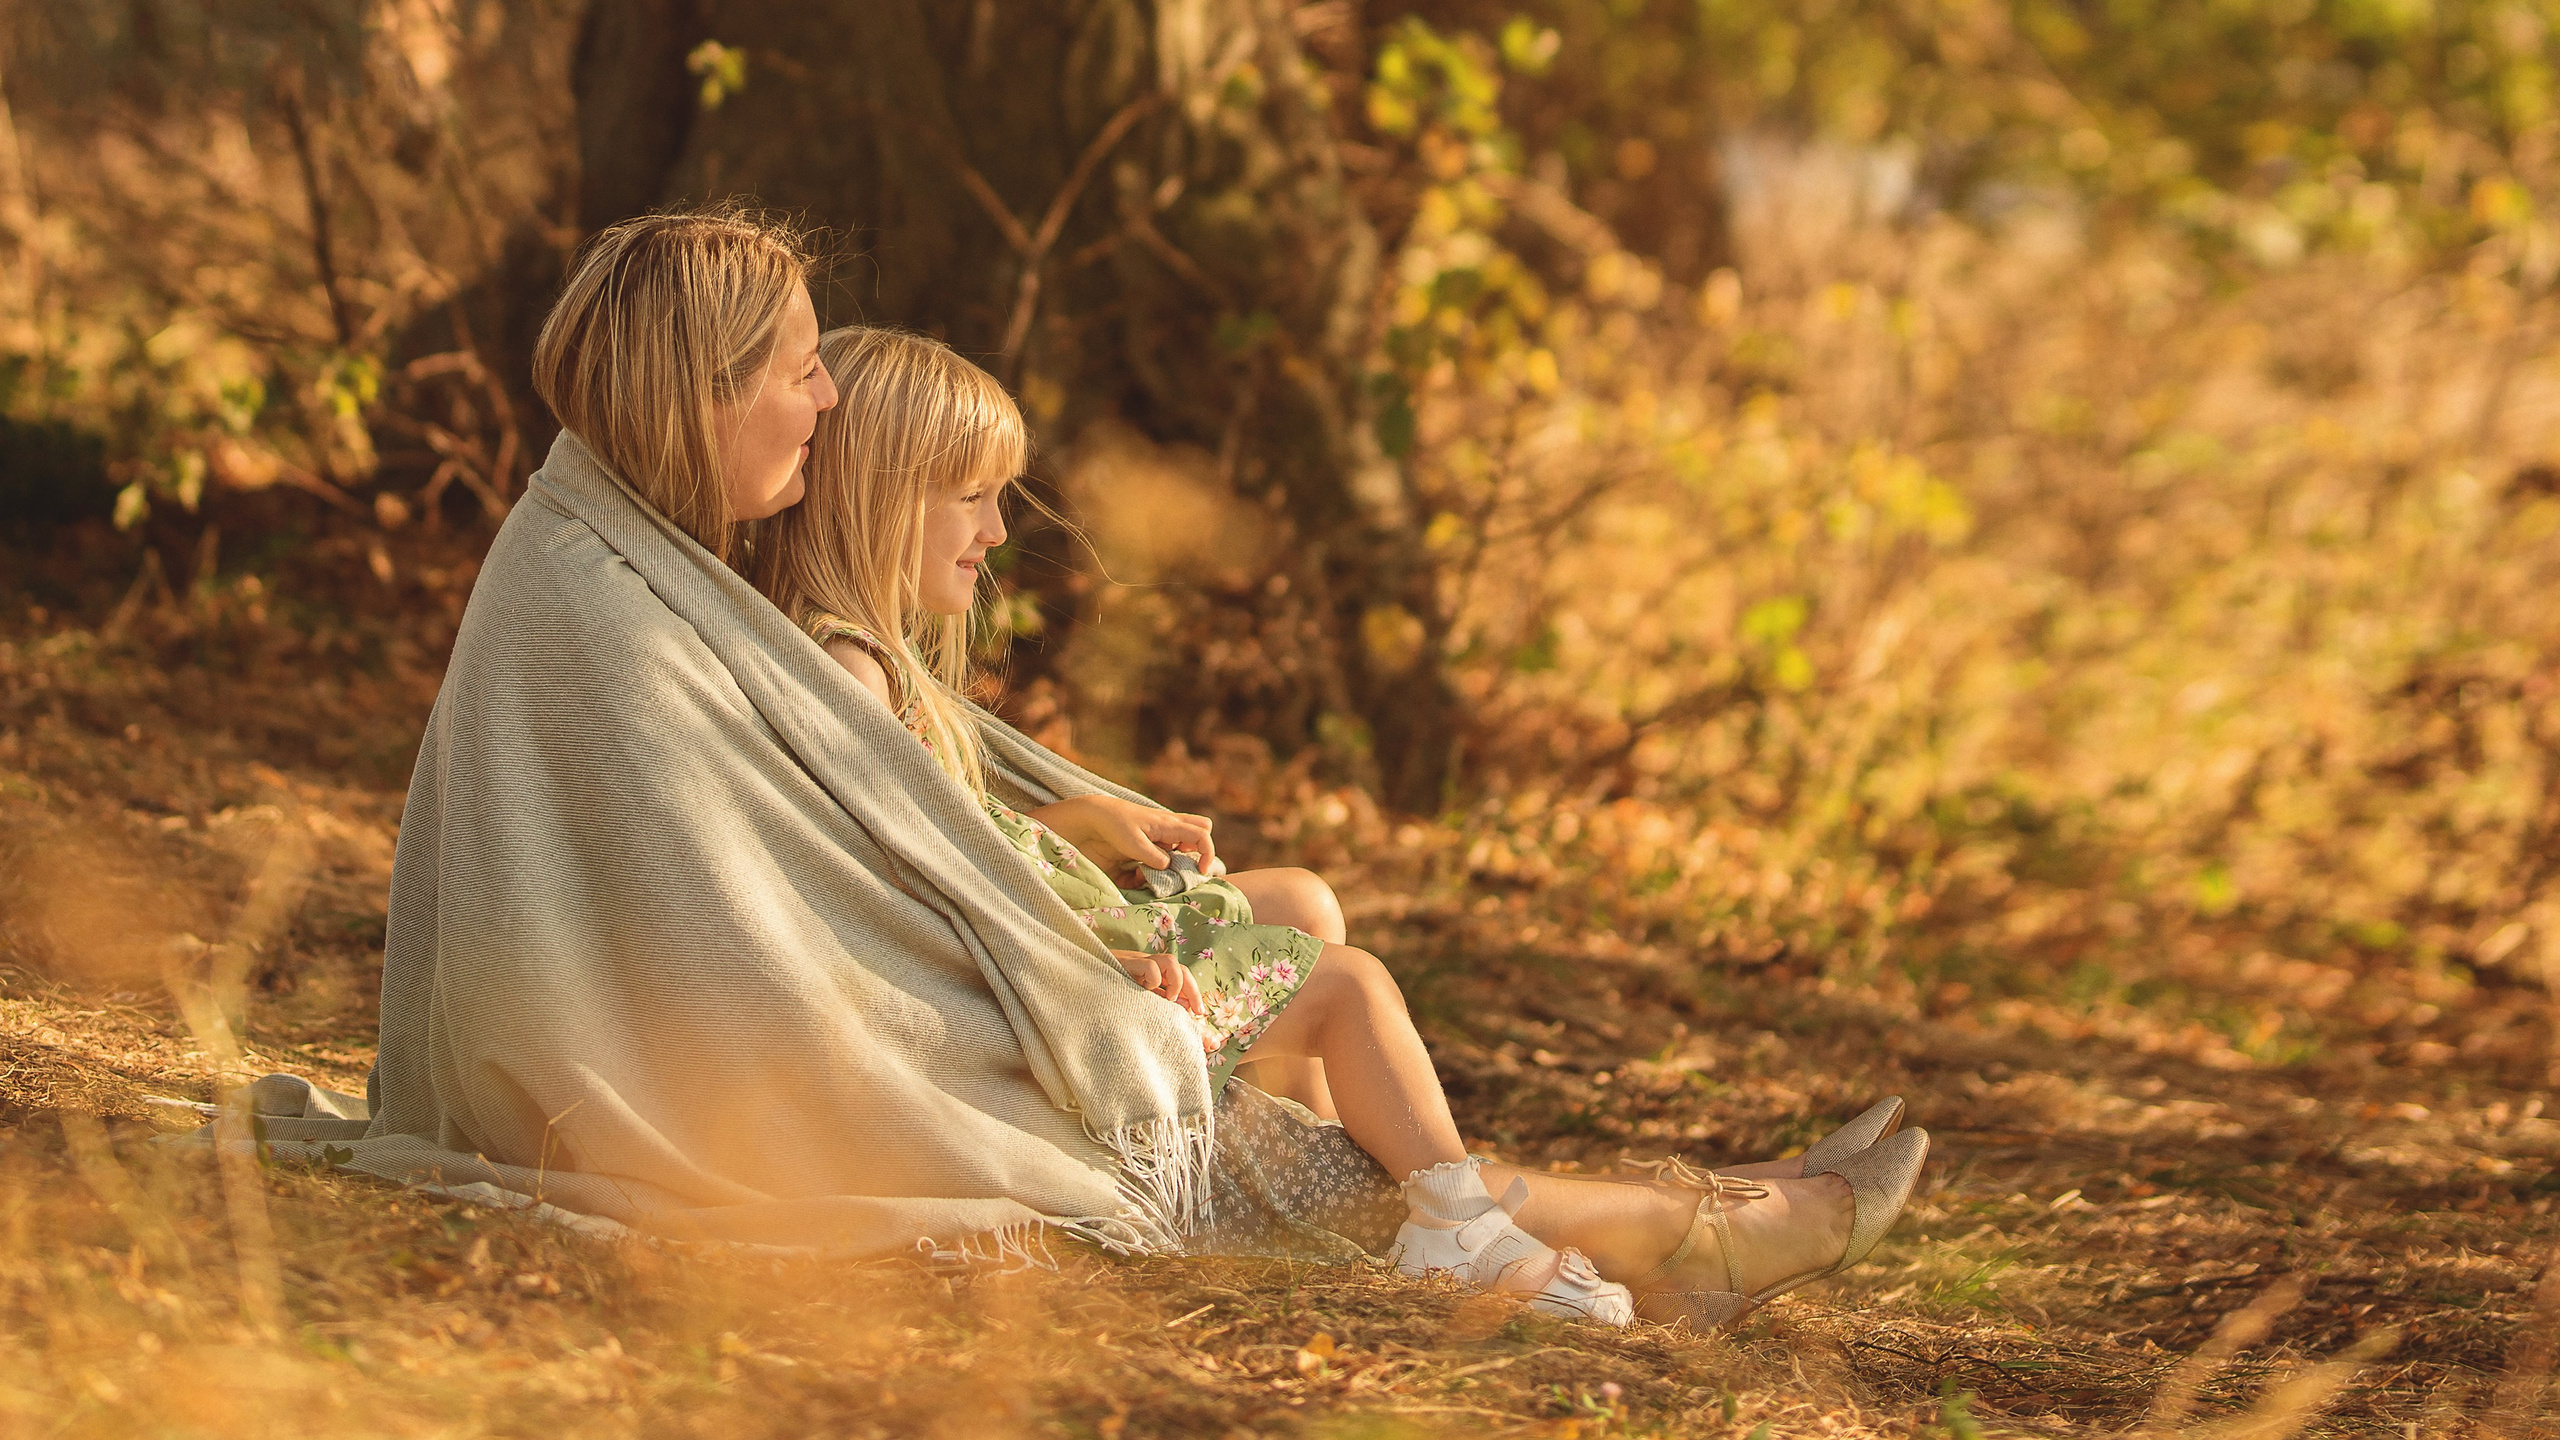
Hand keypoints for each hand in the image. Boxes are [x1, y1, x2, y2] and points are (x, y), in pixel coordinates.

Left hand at [1028, 794, 1217, 880]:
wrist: (1093, 816)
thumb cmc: (1113, 825)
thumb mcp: (1133, 843)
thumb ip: (1153, 856)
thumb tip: (1168, 867)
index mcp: (1169, 824)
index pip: (1202, 834)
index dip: (1208, 853)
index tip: (1201, 871)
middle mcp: (1169, 826)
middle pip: (1201, 828)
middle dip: (1201, 848)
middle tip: (1185, 864)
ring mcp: (1160, 832)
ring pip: (1185, 839)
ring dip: (1181, 856)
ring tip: (1162, 870)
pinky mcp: (1149, 840)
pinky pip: (1166, 850)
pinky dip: (1162, 862)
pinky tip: (1142, 871)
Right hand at [1113, 949, 1202, 1015]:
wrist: (1078, 983)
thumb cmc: (1107, 992)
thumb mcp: (1135, 1000)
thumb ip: (1156, 1004)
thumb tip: (1184, 1011)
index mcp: (1152, 974)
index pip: (1181, 974)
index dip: (1193, 992)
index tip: (1199, 1012)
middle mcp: (1147, 966)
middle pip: (1179, 967)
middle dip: (1191, 988)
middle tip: (1194, 1010)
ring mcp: (1136, 963)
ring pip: (1169, 961)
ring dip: (1176, 982)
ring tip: (1169, 1000)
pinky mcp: (1125, 964)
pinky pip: (1150, 965)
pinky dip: (1155, 978)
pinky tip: (1148, 990)